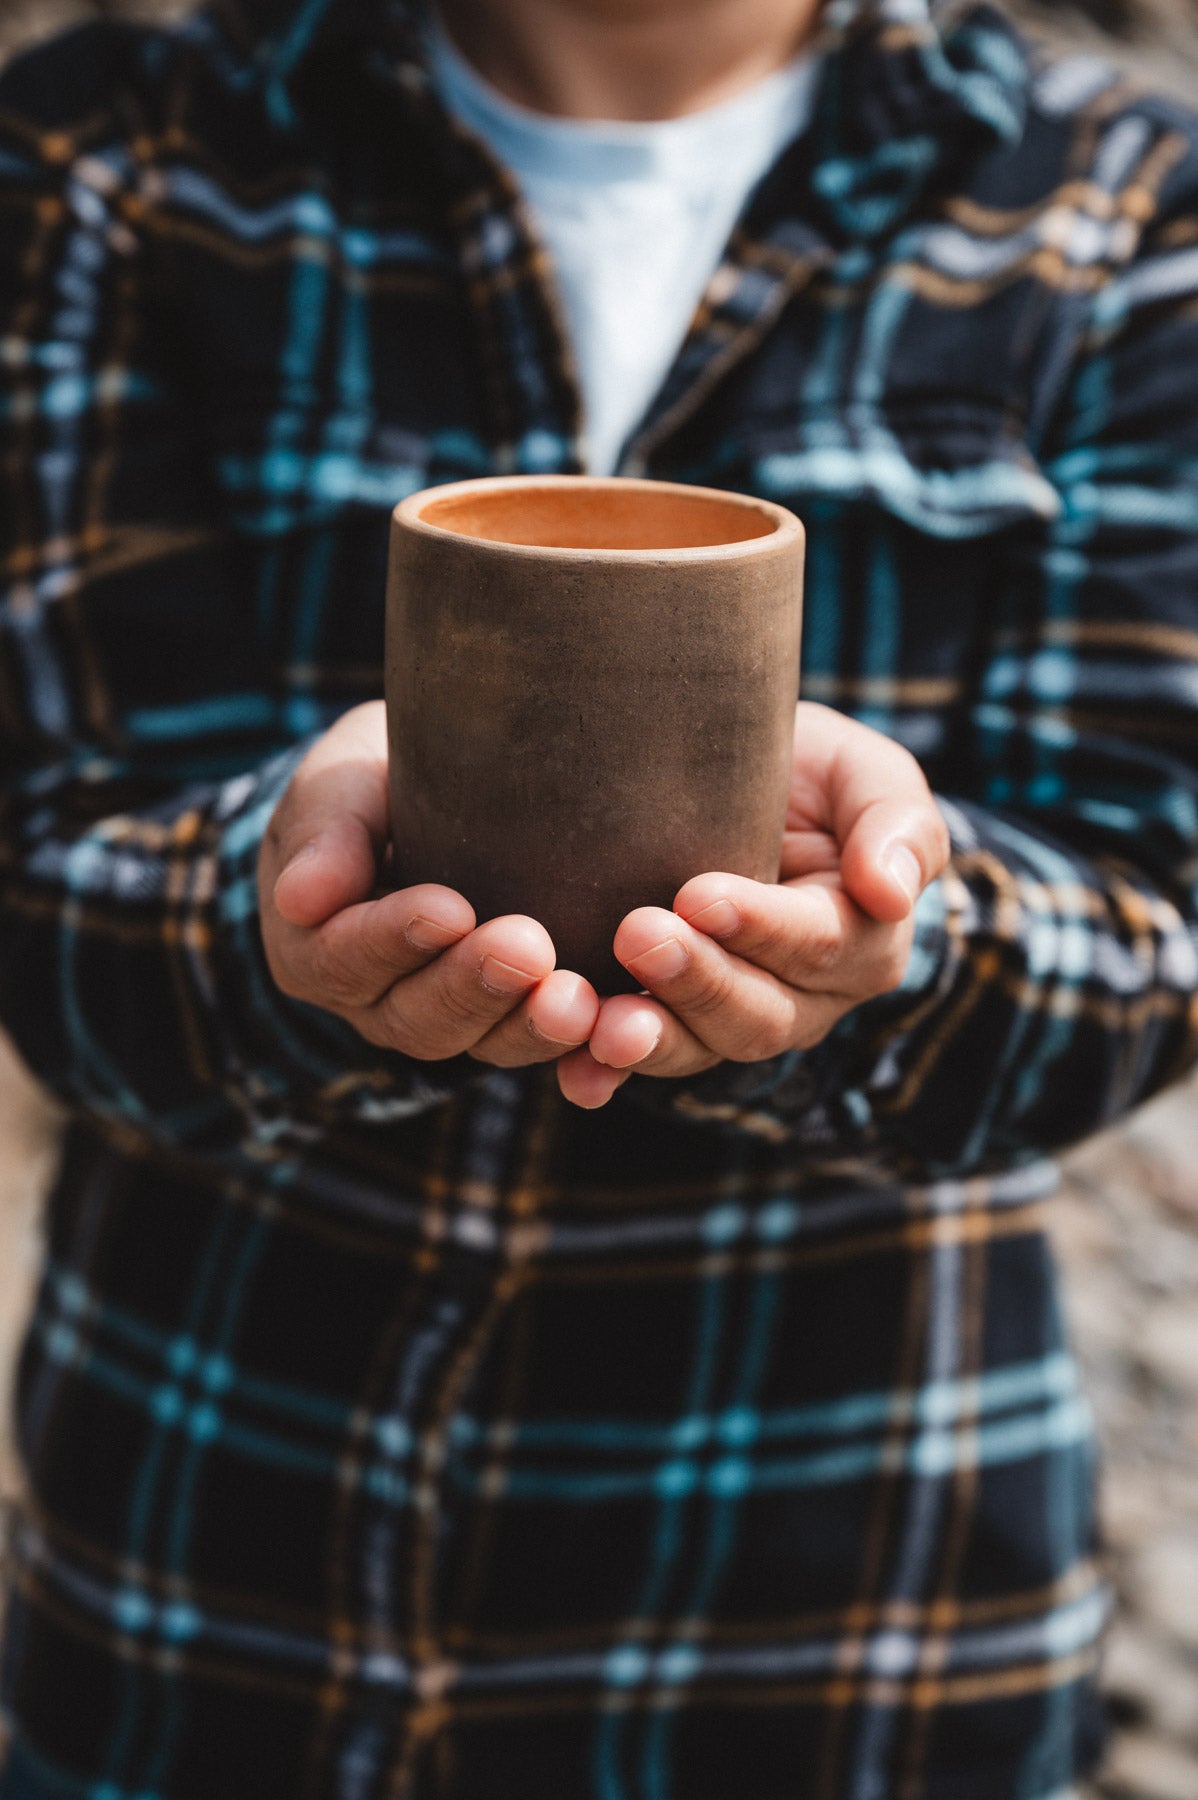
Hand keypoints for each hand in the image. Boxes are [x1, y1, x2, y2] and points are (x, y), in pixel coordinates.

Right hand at [259, 703, 599, 1065]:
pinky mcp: (509, 1020)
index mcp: (317, 949)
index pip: (346, 958)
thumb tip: (300, 897)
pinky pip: (538, 1044)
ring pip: (483, 1043)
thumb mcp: (337, 784)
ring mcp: (446, 1020)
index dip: (395, 940)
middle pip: (419, 1016)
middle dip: (475, 986)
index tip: (448, 909)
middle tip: (528, 948)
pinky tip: (617, 1024)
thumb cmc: (371, 784)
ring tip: (578, 998)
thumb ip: (323, 832)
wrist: (427, 801)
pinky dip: (578, 1045)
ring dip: (531, 1025)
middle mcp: (377, 1003)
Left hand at [557, 703, 949, 1107]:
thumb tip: (892, 892)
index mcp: (861, 942)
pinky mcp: (670, 1027)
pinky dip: (604, 1074)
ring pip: (700, 1050)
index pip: (819, 946)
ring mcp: (732, 1022)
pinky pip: (640, 1064)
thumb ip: (898, 826)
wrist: (740, 790)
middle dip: (697, 981)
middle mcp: (804, 1001)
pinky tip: (576, 1073)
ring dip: (650, 1038)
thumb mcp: (868, 776)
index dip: (761, 928)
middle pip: (758, 1014)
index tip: (699, 895)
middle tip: (638, 934)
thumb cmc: (813, 776)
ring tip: (602, 1020)